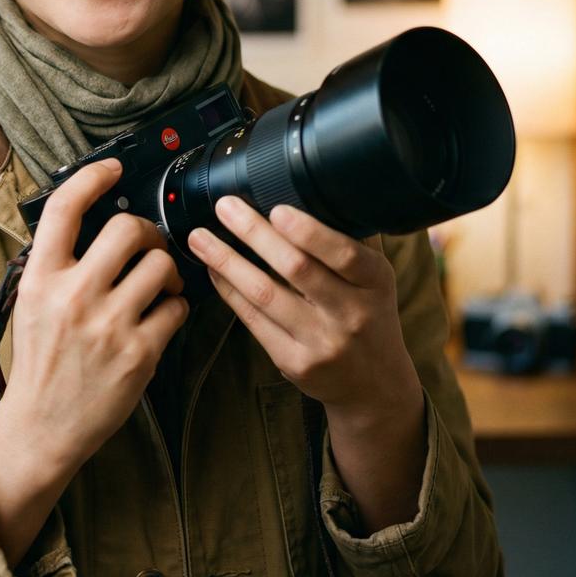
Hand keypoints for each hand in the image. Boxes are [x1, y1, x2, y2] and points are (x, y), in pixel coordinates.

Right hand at [0, 157, 188, 477]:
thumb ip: (58, 263)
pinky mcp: (139, 355)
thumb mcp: (31, 303)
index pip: (65, 208)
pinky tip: (161, 315)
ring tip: (158, 283)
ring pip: (161, 265)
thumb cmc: (39, 361)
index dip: (92, 177)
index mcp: (42, 278)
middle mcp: (74, 296)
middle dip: (147, 231)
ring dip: (167, 269)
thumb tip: (93, 220)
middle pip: (128, 229)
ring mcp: (109, 326)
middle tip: (147, 246)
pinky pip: (176, 308)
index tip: (112, 168)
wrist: (40, 428)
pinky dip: (175, 306)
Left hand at [188, 197, 420, 426]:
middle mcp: (351, 314)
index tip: (277, 210)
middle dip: (255, 234)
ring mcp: (321, 342)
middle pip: (297, 269)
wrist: (374, 385)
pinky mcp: (293, 362)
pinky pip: (253, 319)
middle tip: (226, 208)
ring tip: (200, 237)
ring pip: (265, 295)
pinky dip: (229, 290)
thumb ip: (350, 242)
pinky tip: (213, 269)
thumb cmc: (369, 317)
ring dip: (227, 261)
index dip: (310, 232)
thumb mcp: (375, 280)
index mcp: (375, 283)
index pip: (345, 255)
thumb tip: (315, 192)